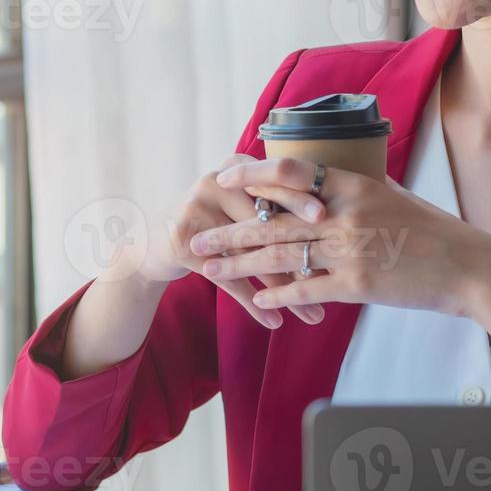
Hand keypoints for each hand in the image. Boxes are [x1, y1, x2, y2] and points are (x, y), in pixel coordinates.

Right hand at [137, 153, 327, 329]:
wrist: (155, 242)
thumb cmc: (216, 224)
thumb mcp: (241, 206)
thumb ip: (275, 206)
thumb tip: (336, 227)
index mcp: (236, 168)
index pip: (273, 182)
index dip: (300, 198)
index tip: (326, 217)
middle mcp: (214, 182)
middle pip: (264, 221)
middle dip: (300, 253)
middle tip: (329, 273)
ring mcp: (195, 209)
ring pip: (251, 255)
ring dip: (285, 291)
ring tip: (312, 315)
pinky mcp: (181, 240)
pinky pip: (227, 277)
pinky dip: (253, 304)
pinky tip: (274, 322)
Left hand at [201, 155, 490, 395]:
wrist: (470, 267)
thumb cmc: (434, 232)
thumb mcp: (394, 197)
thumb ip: (357, 189)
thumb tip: (330, 178)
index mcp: (354, 185)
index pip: (291, 172)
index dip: (252, 174)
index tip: (222, 177)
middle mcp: (346, 214)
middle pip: (273, 220)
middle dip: (229, 230)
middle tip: (195, 236)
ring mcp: (351, 250)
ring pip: (281, 255)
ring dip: (239, 264)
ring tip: (208, 269)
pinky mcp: (359, 285)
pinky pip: (307, 290)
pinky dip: (278, 296)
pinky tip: (256, 300)